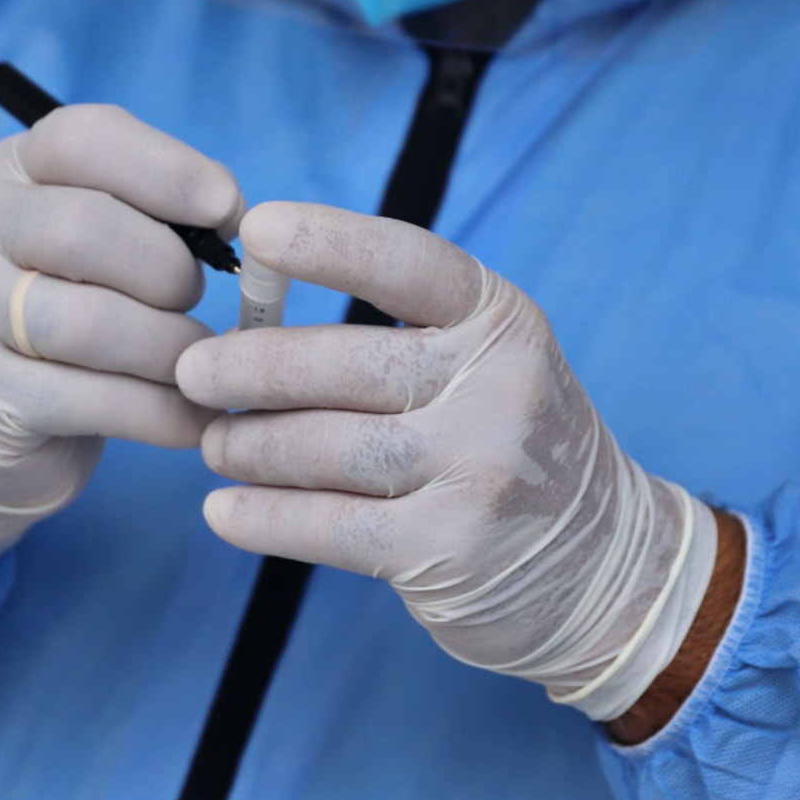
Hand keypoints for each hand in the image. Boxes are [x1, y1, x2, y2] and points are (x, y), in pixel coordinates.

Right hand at [0, 105, 242, 588]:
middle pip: (84, 229)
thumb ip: (158, 218)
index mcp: (15, 170)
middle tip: (192, 303)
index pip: (83, 138)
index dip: (170, 171)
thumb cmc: (79, 312)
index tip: (228, 214)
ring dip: (170, 350)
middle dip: (168, 272)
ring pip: (88, 323)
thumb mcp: (107, 246)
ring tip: (198, 365)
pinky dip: (162, 412)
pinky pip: (92, 401)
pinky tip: (191, 418)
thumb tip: (235, 223)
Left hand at [175, 202, 715, 718]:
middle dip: (250, 366)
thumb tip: (254, 315)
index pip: (409, 264)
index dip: (329, 241)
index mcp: (502, 322)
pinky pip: (328, 525)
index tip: (255, 230)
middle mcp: (500, 388)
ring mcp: (478, 472)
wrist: (608, 568)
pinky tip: (224, 510)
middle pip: (346, 363)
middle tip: (191, 369)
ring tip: (212, 443)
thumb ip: (402, 334)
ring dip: (248, 444)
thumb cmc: (510, 444)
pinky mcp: (448, 550)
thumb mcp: (490, 364)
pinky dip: (264, 517)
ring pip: (325, 446)